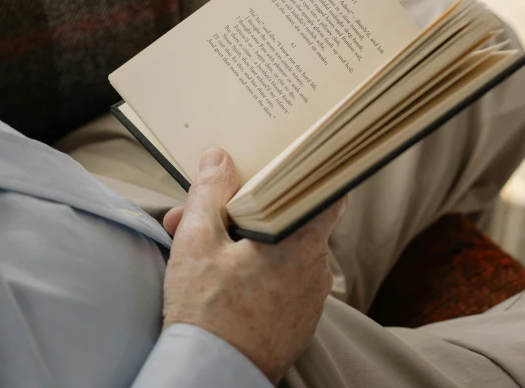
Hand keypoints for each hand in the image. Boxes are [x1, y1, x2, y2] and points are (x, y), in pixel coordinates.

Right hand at [162, 148, 344, 383]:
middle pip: (289, 222)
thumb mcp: (197, 240)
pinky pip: (280, 285)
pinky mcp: (296, 324)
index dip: (305, 174)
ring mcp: (309, 301)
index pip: (327, 192)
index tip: (282, 165)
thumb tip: (219, 159)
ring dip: (245, 244)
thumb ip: (209, 193)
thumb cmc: (207, 312)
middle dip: (244, 211)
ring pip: (281, 255)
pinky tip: (219, 280)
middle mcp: (315, 271)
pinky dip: (254, 274)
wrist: (212, 378)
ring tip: (200, 250)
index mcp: (302, 243)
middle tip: (201, 214)